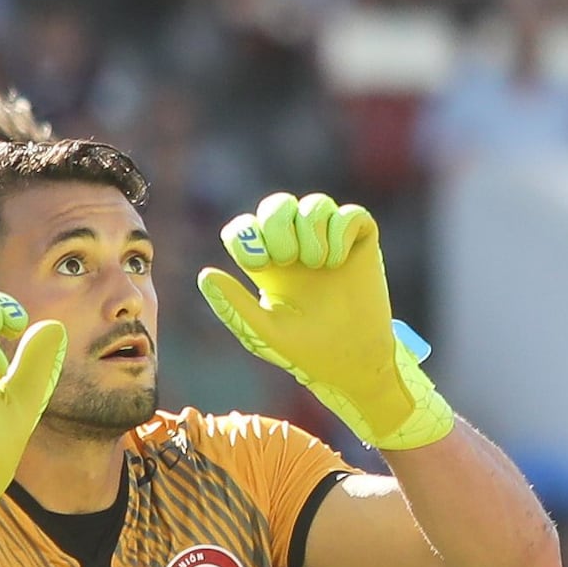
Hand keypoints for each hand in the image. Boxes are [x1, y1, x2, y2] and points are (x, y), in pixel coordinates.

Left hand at [203, 191, 455, 450]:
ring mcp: (331, 243)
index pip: (245, 227)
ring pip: (315, 204)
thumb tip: (206, 274)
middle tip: (285, 258)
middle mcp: (298, 247)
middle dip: (277, 225)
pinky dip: (340, 231)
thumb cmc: (305, 351)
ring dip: (311, 230)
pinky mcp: (362, 244)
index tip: (258, 263)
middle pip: (277, 205)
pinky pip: (351, 214)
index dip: (245, 233)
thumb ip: (234, 305)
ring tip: (316, 264)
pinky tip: (338, 261)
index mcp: (268, 265)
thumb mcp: (263, 331)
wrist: (353, 362)